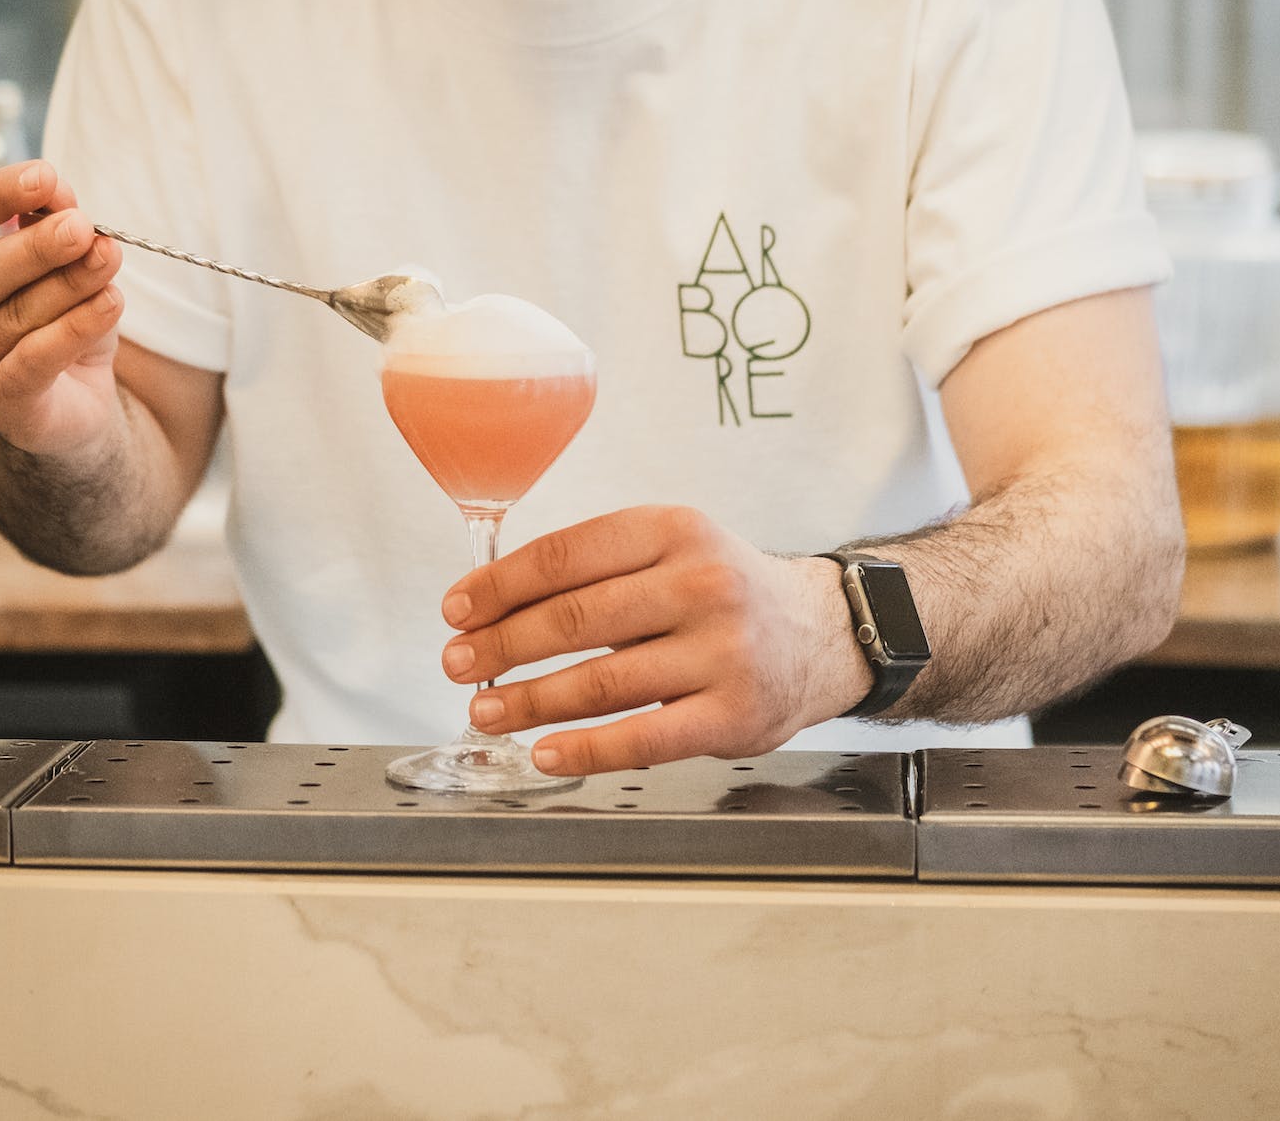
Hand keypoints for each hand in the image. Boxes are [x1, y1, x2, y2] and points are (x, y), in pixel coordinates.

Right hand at [0, 161, 124, 456]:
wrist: (72, 404)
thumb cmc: (54, 322)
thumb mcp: (59, 267)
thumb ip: (53, 225)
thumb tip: (56, 190)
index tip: (45, 174)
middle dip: (36, 245)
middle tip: (83, 226)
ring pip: (16, 315)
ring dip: (70, 283)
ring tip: (111, 257)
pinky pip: (36, 358)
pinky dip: (77, 326)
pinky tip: (111, 301)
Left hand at [439, 506, 873, 775]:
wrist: (821, 634)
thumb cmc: (728, 595)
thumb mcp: (674, 550)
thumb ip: (598, 569)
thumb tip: (494, 605)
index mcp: (674, 530)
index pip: (565, 556)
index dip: (499, 586)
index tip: (458, 609)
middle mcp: (700, 583)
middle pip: (573, 619)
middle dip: (500, 646)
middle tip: (458, 665)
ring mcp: (721, 651)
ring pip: (598, 682)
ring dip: (527, 701)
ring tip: (487, 711)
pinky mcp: (732, 713)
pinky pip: (640, 738)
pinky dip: (582, 748)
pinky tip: (544, 750)